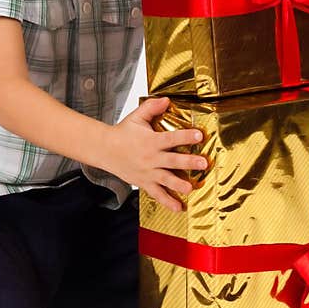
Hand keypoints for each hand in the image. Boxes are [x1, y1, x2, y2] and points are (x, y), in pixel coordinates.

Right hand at [103, 96, 207, 212]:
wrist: (105, 149)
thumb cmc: (123, 132)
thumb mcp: (137, 117)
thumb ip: (152, 107)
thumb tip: (167, 99)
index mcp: (151, 141)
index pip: (171, 138)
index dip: (186, 137)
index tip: (199, 136)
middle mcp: (151, 158)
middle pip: (172, 161)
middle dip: (189, 162)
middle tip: (203, 163)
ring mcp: (148, 172)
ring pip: (166, 180)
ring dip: (179, 185)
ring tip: (191, 188)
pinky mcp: (144, 183)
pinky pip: (157, 195)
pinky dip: (168, 202)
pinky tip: (179, 208)